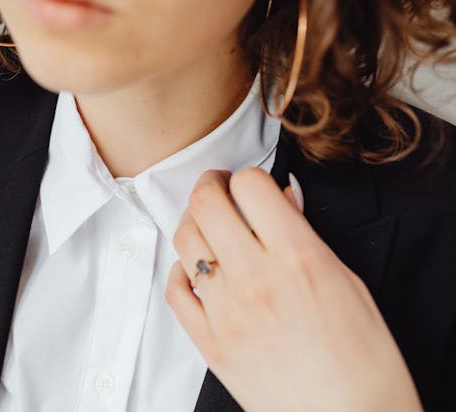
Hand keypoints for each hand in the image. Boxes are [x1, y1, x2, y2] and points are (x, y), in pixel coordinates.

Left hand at [164, 168, 422, 411]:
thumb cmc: (362, 360)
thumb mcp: (347, 283)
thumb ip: (305, 236)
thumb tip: (280, 198)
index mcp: (299, 259)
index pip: (251, 186)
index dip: (249, 177)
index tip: (249, 185)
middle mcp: (256, 280)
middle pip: (206, 204)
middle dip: (210, 185)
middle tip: (219, 188)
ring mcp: (226, 312)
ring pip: (185, 241)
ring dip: (194, 223)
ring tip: (209, 227)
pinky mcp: (208, 342)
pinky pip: (175, 291)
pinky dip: (180, 271)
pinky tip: (196, 270)